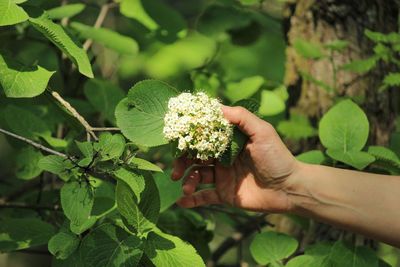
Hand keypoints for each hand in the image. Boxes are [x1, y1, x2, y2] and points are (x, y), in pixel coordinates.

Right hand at [172, 105, 299, 212]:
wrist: (290, 188)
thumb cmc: (277, 157)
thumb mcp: (261, 132)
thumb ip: (240, 117)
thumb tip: (215, 105)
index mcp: (228, 142)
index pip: (203, 137)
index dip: (189, 138)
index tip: (175, 139)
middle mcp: (222, 158)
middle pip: (195, 157)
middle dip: (182, 162)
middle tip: (175, 171)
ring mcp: (223, 176)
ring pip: (197, 176)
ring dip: (187, 181)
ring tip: (186, 188)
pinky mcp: (225, 194)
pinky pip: (204, 197)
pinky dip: (192, 200)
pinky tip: (182, 202)